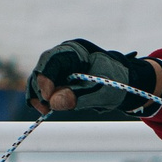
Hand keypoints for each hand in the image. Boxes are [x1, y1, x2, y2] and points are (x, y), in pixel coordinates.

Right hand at [29, 39, 160, 119]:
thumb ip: (78, 96)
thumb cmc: (114, 83)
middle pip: (41, 69)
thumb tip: (53, 102)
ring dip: (38, 95)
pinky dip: (42, 98)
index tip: (47, 98)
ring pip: (39, 79)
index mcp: (75, 51)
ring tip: (45, 110)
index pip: (53, 60)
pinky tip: (45, 109)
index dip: (46, 78)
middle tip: (45, 108)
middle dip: (40, 88)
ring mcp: (58, 68)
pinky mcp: (56, 80)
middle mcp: (63, 56)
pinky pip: (42, 88)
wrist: (123, 85)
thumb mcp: (100, 91)